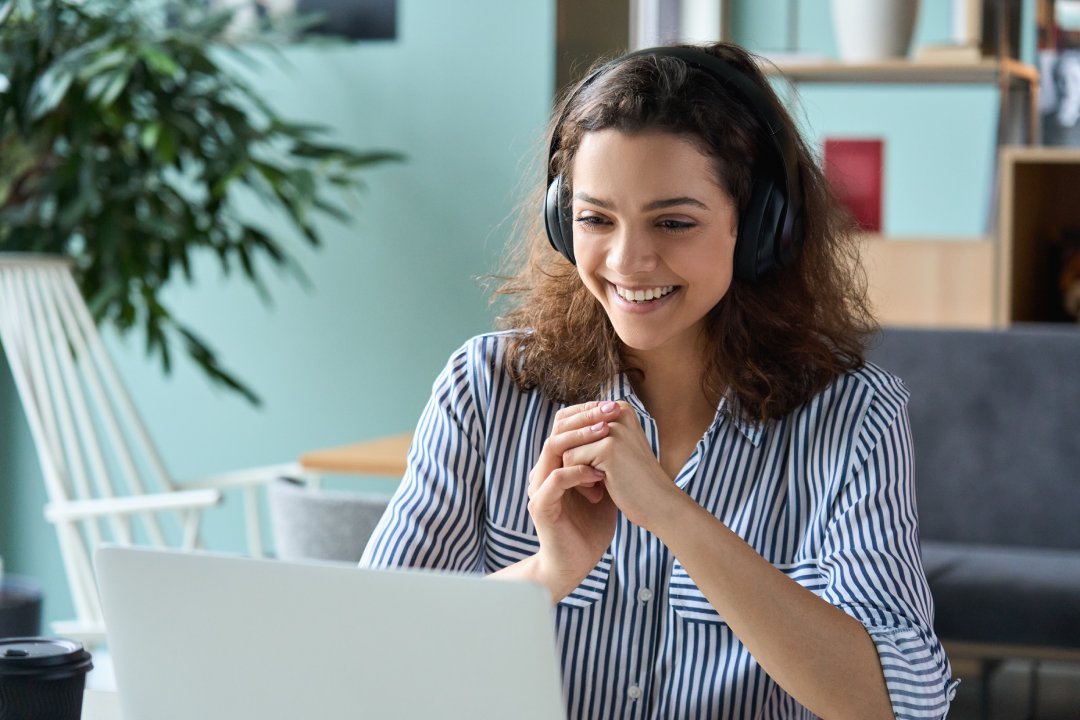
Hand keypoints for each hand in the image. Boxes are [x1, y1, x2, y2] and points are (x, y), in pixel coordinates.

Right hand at [525, 401, 620, 599]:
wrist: (575, 562)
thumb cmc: (590, 526)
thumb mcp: (603, 486)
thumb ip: (606, 461)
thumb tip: (627, 433)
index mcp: (556, 463)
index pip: (564, 425)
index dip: (587, 412)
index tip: (613, 406)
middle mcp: (543, 470)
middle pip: (557, 429)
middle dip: (585, 417)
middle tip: (610, 412)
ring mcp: (539, 487)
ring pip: (552, 448)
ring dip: (580, 438)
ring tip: (605, 435)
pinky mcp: (541, 505)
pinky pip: (556, 479)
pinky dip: (578, 472)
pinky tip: (599, 475)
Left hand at [562, 401, 682, 531]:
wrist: (659, 505)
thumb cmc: (635, 480)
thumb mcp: (614, 449)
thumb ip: (592, 433)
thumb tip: (558, 421)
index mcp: (620, 408)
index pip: (575, 422)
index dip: (577, 449)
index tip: (597, 468)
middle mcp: (617, 412)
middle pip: (568, 434)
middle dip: (575, 460)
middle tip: (593, 480)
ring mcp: (613, 429)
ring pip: (566, 447)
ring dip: (575, 471)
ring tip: (597, 484)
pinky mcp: (608, 447)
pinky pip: (570, 460)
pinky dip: (579, 481)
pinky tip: (598, 491)